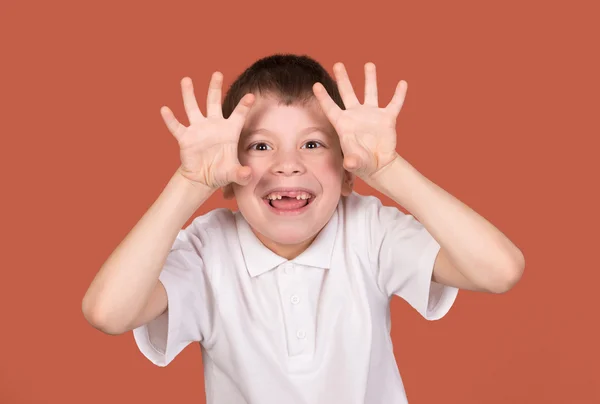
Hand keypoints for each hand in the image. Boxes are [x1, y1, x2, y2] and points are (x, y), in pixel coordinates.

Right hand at [160, 72, 255, 188]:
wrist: (203, 178)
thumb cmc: (221, 172)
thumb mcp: (234, 174)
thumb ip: (242, 174)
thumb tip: (247, 174)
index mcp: (229, 131)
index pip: (239, 115)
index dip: (244, 106)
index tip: (251, 96)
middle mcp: (214, 125)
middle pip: (214, 102)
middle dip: (215, 88)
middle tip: (217, 73)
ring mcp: (198, 130)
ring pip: (193, 108)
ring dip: (189, 94)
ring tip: (186, 79)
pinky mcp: (185, 138)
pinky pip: (177, 127)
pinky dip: (170, 119)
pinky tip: (165, 110)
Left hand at [312, 62, 405, 180]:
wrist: (378, 165)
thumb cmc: (361, 162)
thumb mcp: (355, 162)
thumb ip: (351, 161)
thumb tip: (350, 163)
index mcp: (343, 124)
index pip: (331, 108)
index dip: (323, 97)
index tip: (316, 85)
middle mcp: (356, 115)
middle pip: (347, 93)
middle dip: (343, 78)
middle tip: (338, 64)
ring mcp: (371, 115)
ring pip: (370, 92)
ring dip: (370, 78)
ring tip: (369, 64)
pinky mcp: (387, 118)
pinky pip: (394, 104)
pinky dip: (399, 94)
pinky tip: (402, 83)